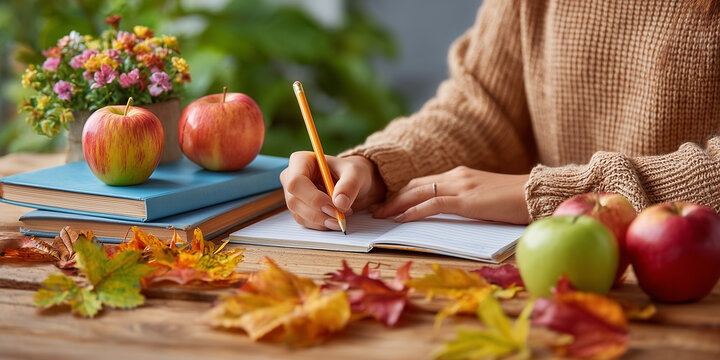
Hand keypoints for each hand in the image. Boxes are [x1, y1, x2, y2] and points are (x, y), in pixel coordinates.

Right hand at [280, 152, 385, 230]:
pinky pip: (305, 222)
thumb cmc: (352, 173)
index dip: (313, 197)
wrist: (353, 183)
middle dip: (319, 212)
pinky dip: (321, 224)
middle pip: (294, 201)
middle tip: (340, 215)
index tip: (333, 205)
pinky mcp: (298, 209)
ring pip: (299, 214)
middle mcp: (291, 177)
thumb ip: (349, 185)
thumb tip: (339, 203)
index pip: (296, 182)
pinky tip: (335, 218)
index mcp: (301, 161)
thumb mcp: (356, 173)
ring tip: (342, 215)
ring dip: (322, 220)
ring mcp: (292, 194)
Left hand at [371, 166, 530, 223]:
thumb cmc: (516, 201)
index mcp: (460, 175)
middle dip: (392, 198)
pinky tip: (401, 219)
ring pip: (418, 193)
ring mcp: (460, 186)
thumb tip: (451, 214)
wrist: (537, 195)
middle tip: (374, 210)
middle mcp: (456, 176)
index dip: (402, 193)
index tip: (387, 203)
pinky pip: (432, 204)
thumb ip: (466, 202)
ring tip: (380, 216)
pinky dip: (413, 212)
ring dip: (396, 205)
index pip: (423, 182)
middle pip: (414, 185)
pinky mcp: (466, 199)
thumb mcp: (484, 199)